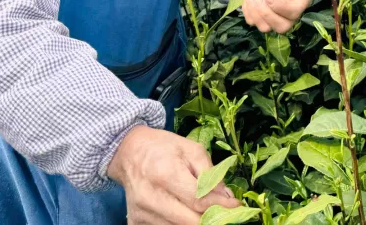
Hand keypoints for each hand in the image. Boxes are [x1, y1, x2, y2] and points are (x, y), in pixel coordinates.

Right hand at [107, 125, 236, 223]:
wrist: (129, 153)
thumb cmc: (164, 148)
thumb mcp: (192, 149)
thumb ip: (210, 173)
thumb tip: (226, 197)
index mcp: (165, 174)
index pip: (198, 200)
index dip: (220, 206)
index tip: (235, 206)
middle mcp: (150, 198)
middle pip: (189, 220)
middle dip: (211, 218)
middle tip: (225, 212)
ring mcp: (141, 213)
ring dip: (197, 221)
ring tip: (207, 210)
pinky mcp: (135, 222)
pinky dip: (180, 222)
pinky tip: (187, 211)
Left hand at [243, 0, 311, 33]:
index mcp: (302, 0)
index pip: (293, 11)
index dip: (278, 6)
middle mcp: (292, 14)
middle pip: (282, 27)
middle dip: (266, 14)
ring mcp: (277, 19)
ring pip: (266, 28)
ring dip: (255, 13)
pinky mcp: (263, 19)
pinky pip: (253, 22)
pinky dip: (248, 10)